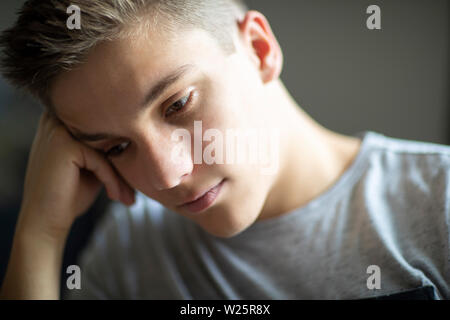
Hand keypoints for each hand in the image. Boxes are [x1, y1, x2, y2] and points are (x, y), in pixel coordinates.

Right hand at [17, 111, 134, 238]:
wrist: (45, 222)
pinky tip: (114, 196)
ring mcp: (58, 131)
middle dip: (124, 164)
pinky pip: (101, 161)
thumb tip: (138, 139)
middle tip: (133, 192)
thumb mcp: (93, 167)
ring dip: (121, 175)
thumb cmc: (69, 196)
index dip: (121, 151)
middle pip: (107, 138)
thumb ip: (107, 149)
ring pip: (107, 149)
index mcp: (60, 120)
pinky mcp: (64, 145)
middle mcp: (56, 120)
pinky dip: (112, 180)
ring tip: (128, 197)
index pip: (105, 129)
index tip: (132, 180)